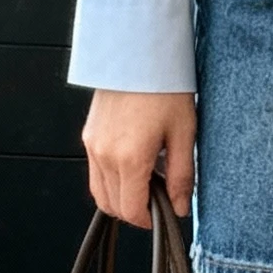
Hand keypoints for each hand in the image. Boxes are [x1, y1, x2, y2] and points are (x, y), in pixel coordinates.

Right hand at [83, 89, 196, 228]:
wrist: (139, 52)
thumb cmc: (164, 87)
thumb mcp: (184, 133)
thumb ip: (181, 176)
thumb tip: (179, 207)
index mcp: (130, 158)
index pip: (131, 210)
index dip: (148, 219)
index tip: (163, 213)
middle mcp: (104, 155)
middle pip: (112, 206)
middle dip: (135, 210)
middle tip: (159, 196)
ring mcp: (92, 145)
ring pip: (100, 191)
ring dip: (122, 196)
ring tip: (149, 178)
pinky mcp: (89, 135)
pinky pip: (95, 171)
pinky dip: (112, 179)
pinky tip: (135, 163)